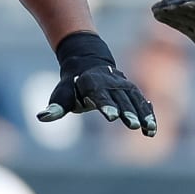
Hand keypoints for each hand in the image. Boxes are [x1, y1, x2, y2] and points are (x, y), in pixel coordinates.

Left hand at [38, 31, 157, 134]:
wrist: (88, 62)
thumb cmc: (72, 85)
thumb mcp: (61, 94)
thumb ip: (55, 107)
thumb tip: (42, 117)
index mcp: (92, 84)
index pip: (101, 97)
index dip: (107, 106)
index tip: (112, 117)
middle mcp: (111, 84)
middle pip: (121, 99)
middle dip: (128, 112)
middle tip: (132, 125)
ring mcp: (124, 86)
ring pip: (136, 100)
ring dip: (143, 115)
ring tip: (149, 130)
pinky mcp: (132, 90)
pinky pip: (142, 102)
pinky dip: (148, 113)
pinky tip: (152, 128)